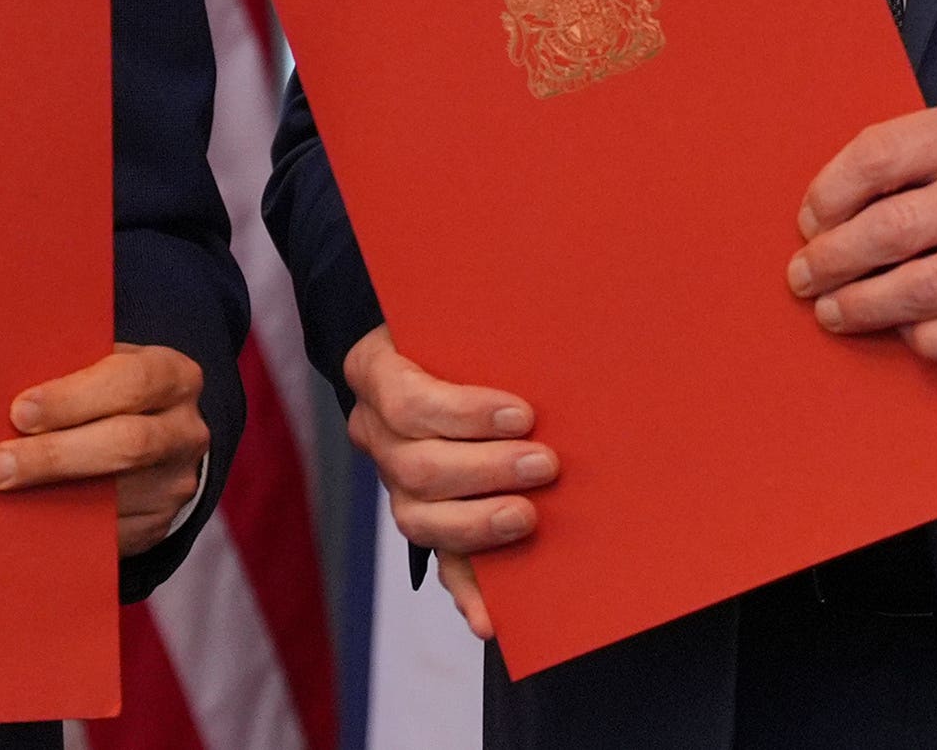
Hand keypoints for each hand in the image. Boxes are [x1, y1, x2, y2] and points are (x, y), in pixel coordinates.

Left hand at [0, 344, 211, 555]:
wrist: (154, 438)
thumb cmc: (107, 393)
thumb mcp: (101, 367)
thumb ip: (68, 373)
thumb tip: (1, 395)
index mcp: (173, 376)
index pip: (131, 382)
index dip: (73, 398)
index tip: (19, 412)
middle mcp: (185, 431)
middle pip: (128, 445)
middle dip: (56, 455)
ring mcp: (176, 483)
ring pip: (116, 497)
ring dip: (53, 498)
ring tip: (3, 494)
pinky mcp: (159, 524)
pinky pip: (110, 534)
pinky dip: (65, 527)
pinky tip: (28, 519)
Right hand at [343, 324, 551, 644]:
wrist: (427, 353)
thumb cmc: (457, 333)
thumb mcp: (461, 318)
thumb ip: (489, 331)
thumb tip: (562, 328)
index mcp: (376, 372)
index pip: (410, 401)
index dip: (466, 413)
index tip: (524, 414)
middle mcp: (374, 432)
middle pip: (417, 467)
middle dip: (487, 470)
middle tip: (545, 464)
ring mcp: (394, 481)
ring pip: (417, 519)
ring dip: (477, 524)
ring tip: (528, 517)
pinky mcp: (421, 520)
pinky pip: (437, 563)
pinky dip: (465, 592)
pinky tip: (490, 618)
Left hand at [787, 97, 936, 365]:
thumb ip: (922, 151)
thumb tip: (830, 203)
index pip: (882, 155)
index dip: (830, 193)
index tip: (809, 221)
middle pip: (894, 227)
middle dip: (834, 259)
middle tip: (804, 277)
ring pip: (925, 287)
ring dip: (865, 305)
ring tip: (835, 312)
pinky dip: (930, 342)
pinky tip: (909, 335)